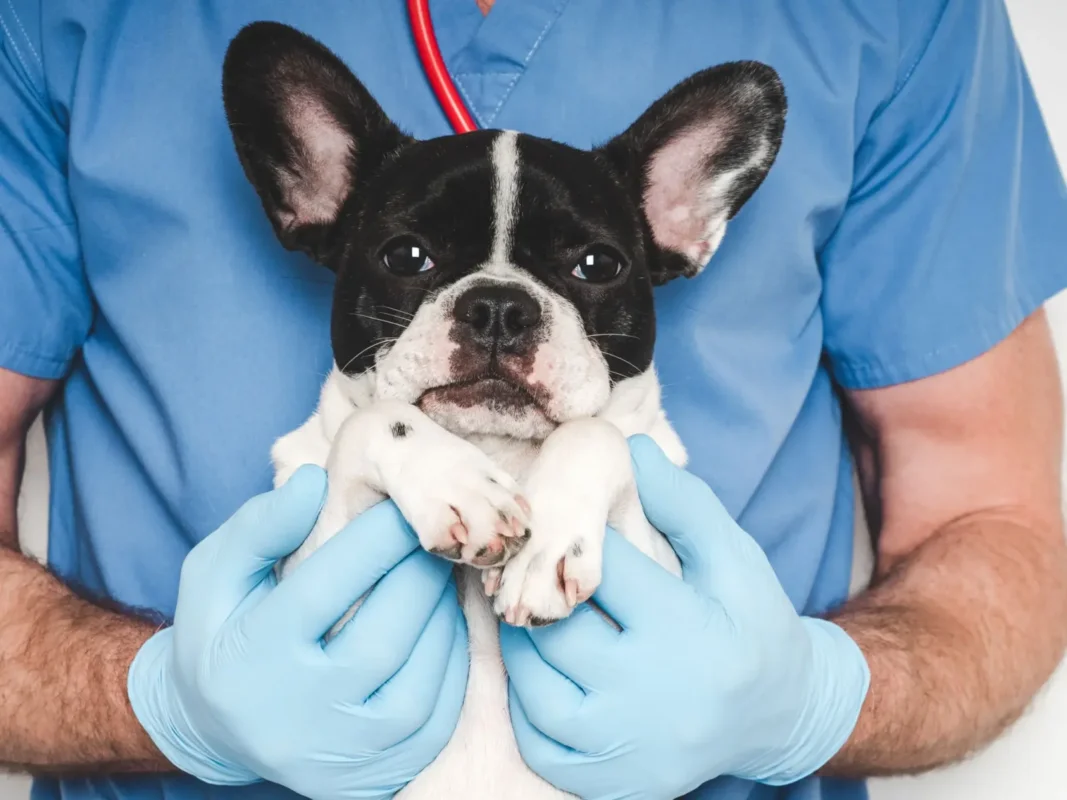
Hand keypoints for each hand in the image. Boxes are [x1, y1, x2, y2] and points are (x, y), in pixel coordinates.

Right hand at [127, 465, 467, 798]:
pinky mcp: (372, 775)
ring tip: (441, 577)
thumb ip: (258, 527)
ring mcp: (339, 753)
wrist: (216, 726)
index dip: (376, 538)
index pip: (326, 588)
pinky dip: (451, 664)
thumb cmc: (221, 630)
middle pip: (383, 637)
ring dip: (443, 618)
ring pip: (419, 681)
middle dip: (419, 577)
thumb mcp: (214, 572)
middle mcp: (296, 713)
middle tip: (434, 540)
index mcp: (252, 656)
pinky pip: (435, 718)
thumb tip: (314, 481)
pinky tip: (444, 625)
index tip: (404, 503)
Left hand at [500, 436, 868, 797]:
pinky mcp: (613, 782)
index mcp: (684, 631)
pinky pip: (539, 740)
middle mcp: (650, 696)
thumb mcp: (734, 555)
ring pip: (534, 684)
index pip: (599, 569)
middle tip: (523, 561)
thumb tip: (629, 449)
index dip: (570, 535)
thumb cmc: (752, 621)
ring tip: (523, 606)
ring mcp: (627, 748)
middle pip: (556, 628)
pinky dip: (525, 701)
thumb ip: (683, 502)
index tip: (555, 516)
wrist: (780, 714)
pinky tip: (537, 665)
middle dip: (534, 588)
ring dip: (520, 638)